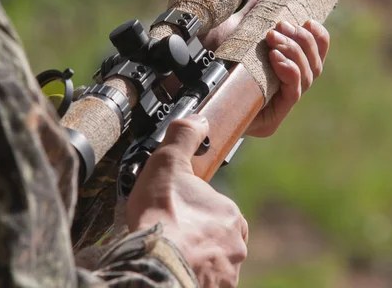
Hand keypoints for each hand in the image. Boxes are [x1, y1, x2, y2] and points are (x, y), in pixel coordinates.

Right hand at [126, 115, 247, 287]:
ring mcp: (226, 273)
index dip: (197, 209)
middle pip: (216, 237)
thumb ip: (184, 137)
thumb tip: (197, 119)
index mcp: (231, 215)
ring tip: (171, 251)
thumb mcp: (169, 162)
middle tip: (173, 233)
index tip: (180, 213)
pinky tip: (175, 266)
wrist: (155, 260)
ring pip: (212, 261)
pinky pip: (205, 280)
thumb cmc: (161, 214)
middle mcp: (236, 246)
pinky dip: (192, 275)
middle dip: (198, 236)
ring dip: (196, 257)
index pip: (218, 210)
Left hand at [200, 0, 330, 137]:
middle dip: (302, 42)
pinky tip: (277, 59)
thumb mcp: (234, 26)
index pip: (315, 56)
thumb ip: (254, 9)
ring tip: (273, 40)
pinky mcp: (270, 120)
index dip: (318, 38)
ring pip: (307, 78)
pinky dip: (290, 72)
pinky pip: (293, 94)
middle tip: (279, 28)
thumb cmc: (207, 53)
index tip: (307, 21)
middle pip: (315, 66)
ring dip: (295, 53)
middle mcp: (282, 89)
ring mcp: (277, 106)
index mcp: (281, 70)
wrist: (183, 76)